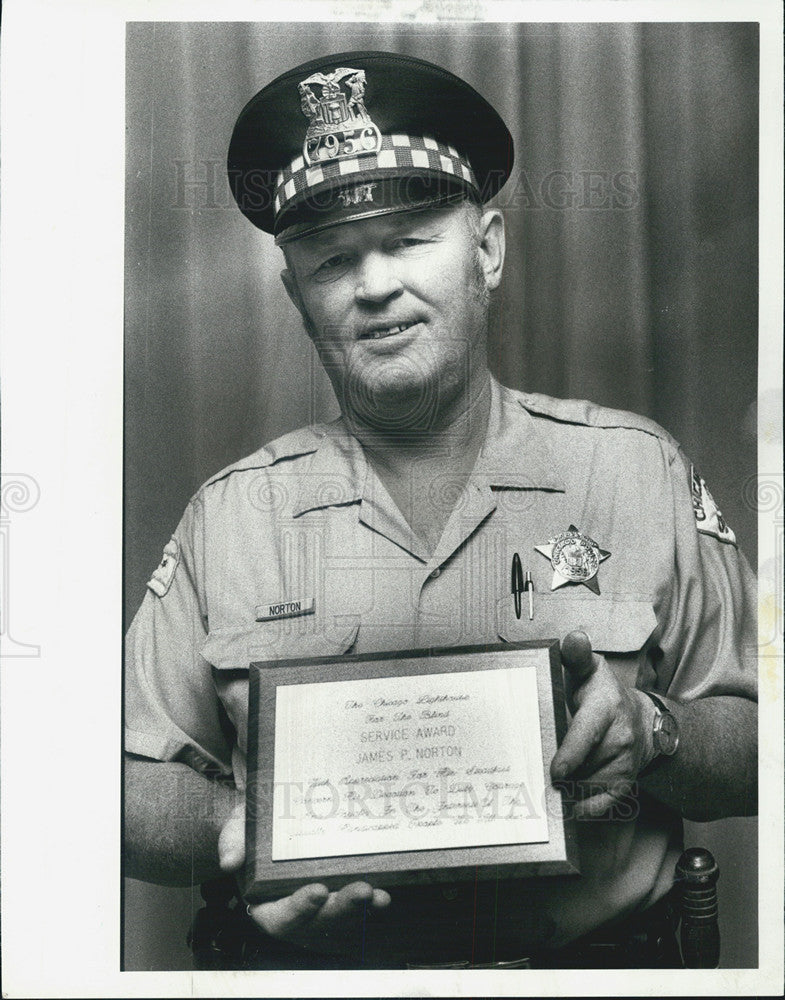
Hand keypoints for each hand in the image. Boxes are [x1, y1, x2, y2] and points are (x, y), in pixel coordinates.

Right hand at [217, 800, 390, 954]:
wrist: (270, 821)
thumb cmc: (253, 830)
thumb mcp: (237, 829)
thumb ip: (233, 841)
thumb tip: (230, 860)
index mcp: (264, 903)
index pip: (280, 917)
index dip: (299, 908)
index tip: (317, 891)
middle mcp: (294, 913)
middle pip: (318, 923)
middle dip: (342, 909)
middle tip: (362, 891)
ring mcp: (319, 910)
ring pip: (341, 920)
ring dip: (361, 910)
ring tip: (378, 895)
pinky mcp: (338, 899)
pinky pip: (356, 910)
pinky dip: (371, 906)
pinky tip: (385, 896)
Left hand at [550, 630, 652, 818]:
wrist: (643, 722)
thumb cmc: (603, 694)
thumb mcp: (590, 670)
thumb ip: (576, 656)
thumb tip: (574, 638)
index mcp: (606, 707)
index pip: (588, 732)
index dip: (571, 753)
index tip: (556, 770)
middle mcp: (620, 738)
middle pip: (584, 765)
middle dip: (562, 772)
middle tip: (536, 774)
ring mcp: (625, 764)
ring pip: (589, 786)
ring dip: (568, 788)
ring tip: (548, 783)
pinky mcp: (626, 785)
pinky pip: (604, 804)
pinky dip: (585, 809)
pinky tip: (568, 807)